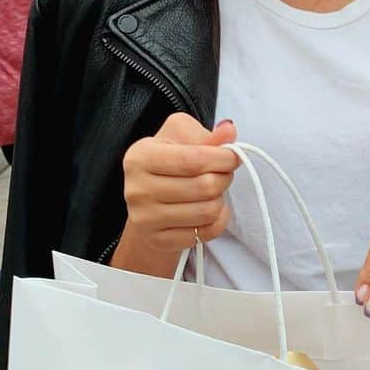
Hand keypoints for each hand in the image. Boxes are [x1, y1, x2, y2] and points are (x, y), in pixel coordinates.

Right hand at [114, 115, 238, 272]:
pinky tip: (211, 211)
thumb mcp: (183, 139)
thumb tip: (228, 129)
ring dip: (220, 200)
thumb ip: (208, 135)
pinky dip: (218, 221)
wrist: (149, 203)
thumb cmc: (169, 165)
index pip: (194, 159)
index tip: (232, 156)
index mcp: (140, 156)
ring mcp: (145, 218)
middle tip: (222, 174)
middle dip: (224, 178)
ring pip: (208, 211)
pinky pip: (205, 233)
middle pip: (204, 186)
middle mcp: (137, 188)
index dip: (222, 158)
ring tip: (212, 192)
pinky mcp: (157, 240)